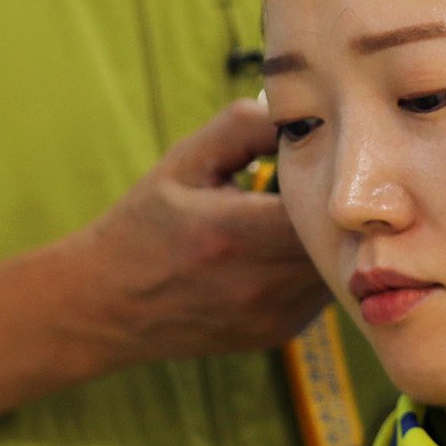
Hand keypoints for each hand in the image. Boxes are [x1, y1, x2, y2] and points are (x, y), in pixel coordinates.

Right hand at [77, 99, 328, 363]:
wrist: (107, 304)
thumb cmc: (147, 222)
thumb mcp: (186, 161)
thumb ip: (245, 126)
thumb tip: (305, 114)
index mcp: (231, 231)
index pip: (319, 202)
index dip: (331, 175)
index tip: (325, 156)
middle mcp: (256, 282)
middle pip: (336, 236)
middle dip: (338, 205)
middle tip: (329, 179)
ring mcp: (272, 314)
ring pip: (336, 264)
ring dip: (331, 236)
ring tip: (307, 210)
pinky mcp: (279, 332)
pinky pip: (322, 290)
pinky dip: (317, 264)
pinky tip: (288, 247)